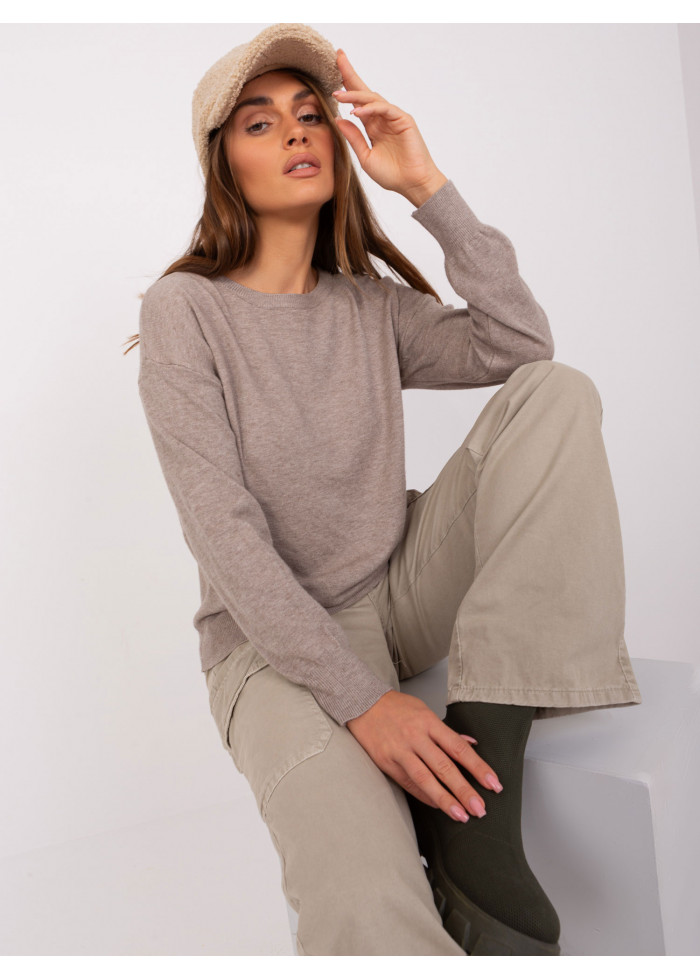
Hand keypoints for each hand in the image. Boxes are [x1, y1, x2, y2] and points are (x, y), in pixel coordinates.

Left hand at [332, 48, 447, 206]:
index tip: (333, 68)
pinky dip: (370, 108)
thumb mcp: (365, 157)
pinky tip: (356, 112)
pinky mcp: (403, 120)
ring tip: (338, 95)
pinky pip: (384, 108)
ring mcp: (393, 117)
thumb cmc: (392, 175)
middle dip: (350, 73)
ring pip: (372, 98)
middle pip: (364, 91)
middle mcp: (382, 118)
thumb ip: (353, 138)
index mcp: (373, 126)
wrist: (412, 185)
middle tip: (338, 56)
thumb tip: (338, 119)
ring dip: (354, 95)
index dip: (346, 86)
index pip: (357, 102)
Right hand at [346, 689, 502, 821]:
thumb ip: (447, 732)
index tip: (493, 784)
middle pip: (444, 767)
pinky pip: (409, 783)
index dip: (478, 767)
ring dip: (445, 800)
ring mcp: (400, 750)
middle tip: (480, 808)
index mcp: (429, 722)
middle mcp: (415, 736)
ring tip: (461, 815)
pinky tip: (438, 805)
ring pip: (425, 779)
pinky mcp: (386, 762)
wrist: (363, 702)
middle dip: (464, 790)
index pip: (459, 748)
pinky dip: (424, 796)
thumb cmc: (397, 707)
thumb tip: (471, 745)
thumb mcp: (425, 711)